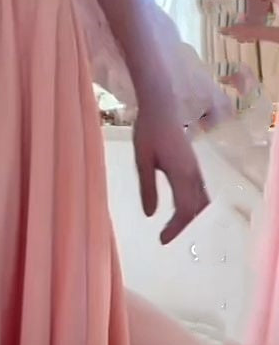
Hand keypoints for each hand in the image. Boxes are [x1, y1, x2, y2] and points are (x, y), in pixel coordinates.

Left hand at [133, 105, 208, 244]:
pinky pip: (200, 190)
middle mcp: (193, 173)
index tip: (162, 239)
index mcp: (181, 174)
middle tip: (167, 235)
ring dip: (190, 214)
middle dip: (185, 225)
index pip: (184, 209)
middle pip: (197, 208)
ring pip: (201, 199)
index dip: (176, 228)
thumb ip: (147, 187)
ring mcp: (196, 167)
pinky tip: (180, 204)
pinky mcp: (193, 162)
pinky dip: (193, 203)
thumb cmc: (149, 129)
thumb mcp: (142, 160)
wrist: (161, 104)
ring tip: (173, 224)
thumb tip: (150, 214)